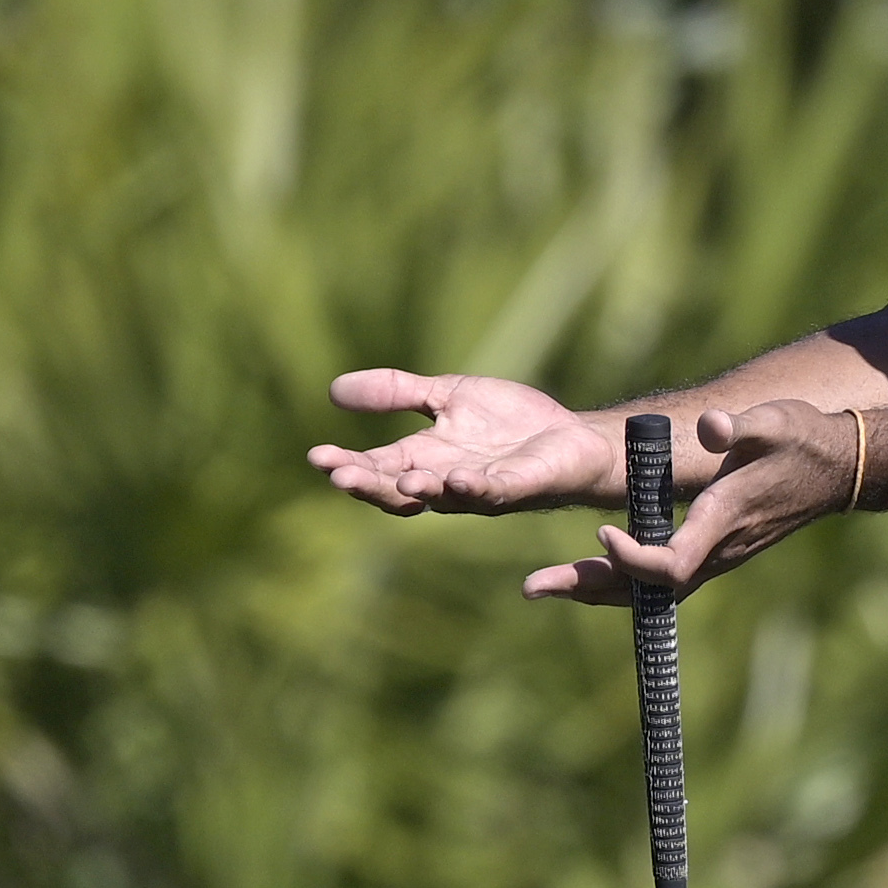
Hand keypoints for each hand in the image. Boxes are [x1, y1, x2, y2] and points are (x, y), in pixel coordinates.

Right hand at [308, 369, 617, 515]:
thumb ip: (396, 393)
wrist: (570, 436)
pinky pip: (492, 493)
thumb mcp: (445, 396)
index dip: (348, 464)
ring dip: (421, 491)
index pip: (377, 466)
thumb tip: (333, 389)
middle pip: (399, 489)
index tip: (317, 456)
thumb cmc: (508, 422)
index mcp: (425, 458)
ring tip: (401, 480)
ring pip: (443, 497)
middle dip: (370, 485)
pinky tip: (457, 479)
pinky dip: (474, 488)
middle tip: (340, 476)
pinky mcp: (518, 488)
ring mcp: (481, 488)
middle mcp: (446, 480)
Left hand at [524, 402, 854, 606]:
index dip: (633, 558)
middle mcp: (717, 551)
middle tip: (533, 586)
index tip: (602, 531)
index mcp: (725, 521)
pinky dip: (620, 582)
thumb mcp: (776, 422)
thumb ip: (741, 426)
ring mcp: (715, 558)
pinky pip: (658, 583)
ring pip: (648, 593)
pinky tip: (586, 575)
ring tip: (545, 586)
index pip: (672, 563)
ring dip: (597, 589)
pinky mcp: (712, 554)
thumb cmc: (803, 440)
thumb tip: (710, 427)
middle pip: (645, 591)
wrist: (836, 468)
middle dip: (589, 587)